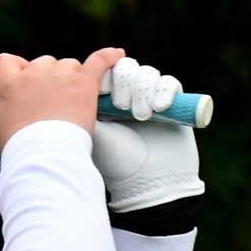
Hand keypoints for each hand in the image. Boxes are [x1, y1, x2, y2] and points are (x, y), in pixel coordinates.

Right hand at [0, 47, 124, 152]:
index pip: (7, 61)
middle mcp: (34, 73)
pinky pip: (100, 60)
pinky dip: (109, 57)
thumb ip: (12, 107)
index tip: (25, 83)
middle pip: (44, 63)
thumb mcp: (5, 125)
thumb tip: (19, 106)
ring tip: (76, 105)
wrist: (44, 156)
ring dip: (73, 80)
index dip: (17, 71)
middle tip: (55, 105)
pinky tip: (118, 55)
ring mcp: (61, 75)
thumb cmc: (23, 149)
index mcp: (10, 85)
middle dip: (49, 80)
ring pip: (70, 65)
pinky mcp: (84, 82)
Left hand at [90, 58, 202, 212]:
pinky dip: (164, 90)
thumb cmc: (116, 161)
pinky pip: (170, 82)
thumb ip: (85, 104)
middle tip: (120, 105)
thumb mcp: (94, 130)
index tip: (103, 90)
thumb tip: (77, 78)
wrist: (148, 182)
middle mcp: (128, 98)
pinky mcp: (173, 104)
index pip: (105, 73)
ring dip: (143, 90)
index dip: (106, 75)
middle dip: (124, 81)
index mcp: (105, 103)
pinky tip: (159, 108)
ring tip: (141, 116)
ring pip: (148, 73)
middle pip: (127, 68)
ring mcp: (151, 100)